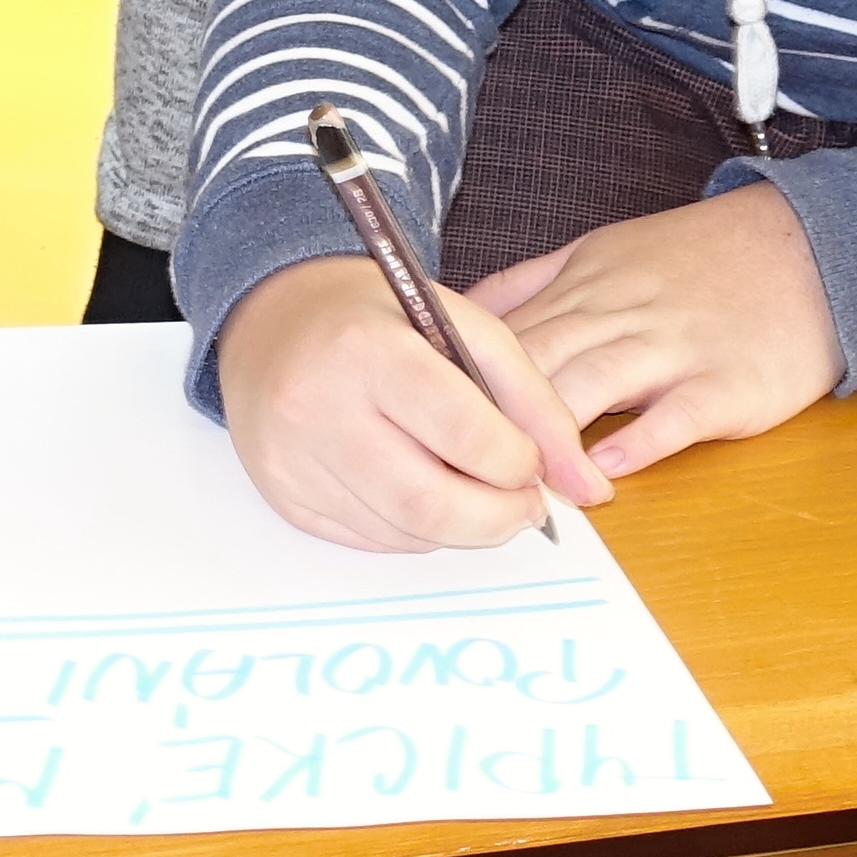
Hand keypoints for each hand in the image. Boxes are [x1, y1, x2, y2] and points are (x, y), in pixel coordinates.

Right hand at [212, 258, 615, 552]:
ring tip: (472, 489)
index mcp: (367, 350)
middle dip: (497, 517)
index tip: (530, 460)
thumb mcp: (462, 324)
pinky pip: (370, 539)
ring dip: (459, 526)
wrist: (271, 321)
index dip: (518, 462)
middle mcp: (316, 408)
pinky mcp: (283, 496)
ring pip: (404, 533)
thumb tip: (584, 484)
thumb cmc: (374, 316)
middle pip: (430, 505)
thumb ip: (532, 398)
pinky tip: (419, 487)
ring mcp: (291, 460)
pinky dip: (413, 528)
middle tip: (521, 504)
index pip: (465, 436)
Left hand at [459, 184, 842, 475]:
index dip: (463, 380)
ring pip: (595, 386)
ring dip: (552, 437)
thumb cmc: (703, 260)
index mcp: (586, 285)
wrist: (813, 250)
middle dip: (492, 415)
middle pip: (538, 362)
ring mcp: (675, 350)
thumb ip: (533, 283)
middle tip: (453, 468)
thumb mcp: (607, 250)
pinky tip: (607, 472)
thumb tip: (459, 308)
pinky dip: (640, 441)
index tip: (422, 418)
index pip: (506, 333)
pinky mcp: (727, 385)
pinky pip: (677, 416)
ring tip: (517, 485)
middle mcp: (621, 315)